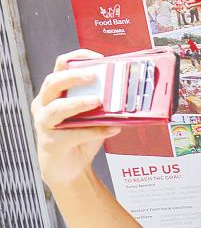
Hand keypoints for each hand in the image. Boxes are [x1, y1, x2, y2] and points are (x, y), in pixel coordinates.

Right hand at [31, 49, 121, 186]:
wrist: (69, 169)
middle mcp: (44, 105)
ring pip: (56, 108)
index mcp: (54, 94)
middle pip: (52, 83)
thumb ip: (103, 104)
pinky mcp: (52, 142)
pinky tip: (111, 129)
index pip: (60, 67)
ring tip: (99, 101)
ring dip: (79, 103)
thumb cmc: (81, 139)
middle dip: (73, 76)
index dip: (77, 58)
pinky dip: (94, 131)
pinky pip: (72, 134)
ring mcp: (44, 124)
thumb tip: (128, 92)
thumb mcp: (93, 117)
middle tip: (93, 75)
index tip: (98, 57)